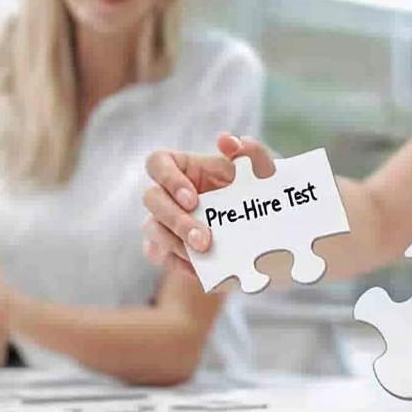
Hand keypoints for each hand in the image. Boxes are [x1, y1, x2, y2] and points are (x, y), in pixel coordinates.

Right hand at [142, 133, 273, 275]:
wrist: (260, 229)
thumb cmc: (251, 190)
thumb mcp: (259, 172)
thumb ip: (251, 152)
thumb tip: (230, 141)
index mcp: (181, 167)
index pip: (157, 162)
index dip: (169, 179)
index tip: (193, 198)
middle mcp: (166, 192)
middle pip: (151, 199)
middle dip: (176, 219)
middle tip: (204, 238)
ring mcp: (161, 220)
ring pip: (153, 230)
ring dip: (177, 244)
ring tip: (205, 254)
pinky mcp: (164, 248)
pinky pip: (160, 256)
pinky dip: (179, 264)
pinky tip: (200, 269)